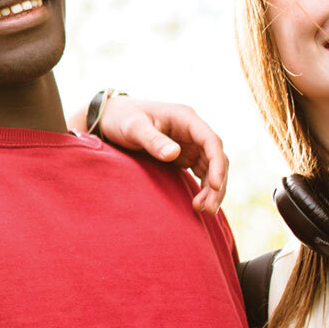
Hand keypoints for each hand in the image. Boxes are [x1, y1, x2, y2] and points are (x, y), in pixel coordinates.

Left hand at [89, 96, 230, 212]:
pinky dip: (203, 187)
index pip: (211, 141)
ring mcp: (190, 143)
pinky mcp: (184, 155)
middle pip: (216, 157)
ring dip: (211, 189)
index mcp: (185, 118)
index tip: (216, 185)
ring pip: (211, 167)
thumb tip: (174, 154)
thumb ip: (152, 140)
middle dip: (217, 183)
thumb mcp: (133, 128)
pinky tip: (198, 203)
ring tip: (204, 210)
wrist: (111, 117)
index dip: (217, 164)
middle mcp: (192, 130)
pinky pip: (201, 172)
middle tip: (209, 208)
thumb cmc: (122, 119)